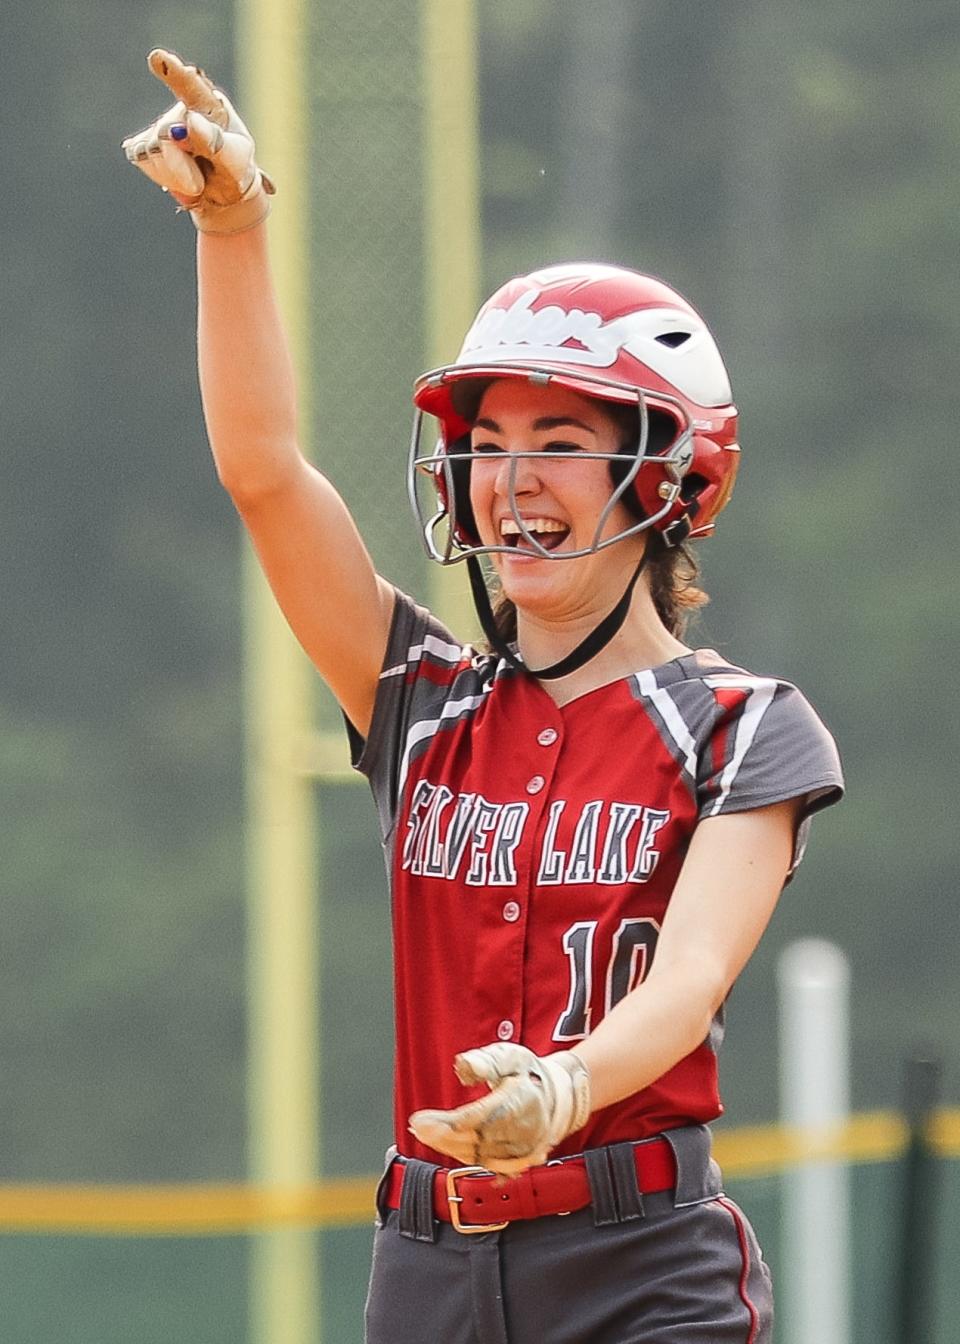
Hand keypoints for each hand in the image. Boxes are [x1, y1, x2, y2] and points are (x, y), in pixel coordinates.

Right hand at [121, 48, 274, 233]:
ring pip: (151, 151)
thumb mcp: (236, 158)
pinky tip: (177, 176)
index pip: (189, 86)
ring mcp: (158, 126)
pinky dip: (162, 176)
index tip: (157, 58)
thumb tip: (189, 120)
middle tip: (200, 182)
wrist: (223, 191)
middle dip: (182, 166)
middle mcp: (180, 108)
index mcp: (207, 104)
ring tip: (194, 178)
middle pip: (164, 134)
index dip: (172, 72)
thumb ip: (215, 142)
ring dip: (174, 175)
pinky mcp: (142, 144)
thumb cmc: (234, 167)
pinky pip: (143, 160)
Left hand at [408, 1043, 590, 1176]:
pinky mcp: (520, 1162)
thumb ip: (486, 1061)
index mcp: (524, 1100)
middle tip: (418, 1128)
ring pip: (481, 1157)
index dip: (449, 1122)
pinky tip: (448, 1149)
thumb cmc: (528, 1074)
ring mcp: (525, 1150)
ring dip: (450, 1149)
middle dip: (443, 1137)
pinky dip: (466, 1160)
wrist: (558, 1097)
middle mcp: (526, 1130)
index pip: (481, 1118)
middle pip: (478, 1141)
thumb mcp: (510, 1056)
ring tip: (428, 1135)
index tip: (421, 1118)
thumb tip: (462, 1066)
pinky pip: (489, 1167)